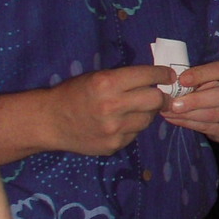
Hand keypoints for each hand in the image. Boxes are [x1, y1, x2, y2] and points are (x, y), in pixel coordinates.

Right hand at [40, 65, 172, 156]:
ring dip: (147, 113)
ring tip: (136, 109)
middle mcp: (113, 106)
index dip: (163, 74)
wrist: (49, 122)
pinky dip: (134, 127)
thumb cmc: (73, 94)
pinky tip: (122, 123)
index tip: (169, 75)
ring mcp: (114, 128)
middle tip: (161, 95)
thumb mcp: (96, 77)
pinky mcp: (114, 145)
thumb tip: (155, 78)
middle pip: (156, 99)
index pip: (148, 76)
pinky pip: (136, 133)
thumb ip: (124, 78)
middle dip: (161, 96)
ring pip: (148, 118)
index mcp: (107, 83)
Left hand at [163, 60, 218, 140]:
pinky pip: (210, 129)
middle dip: (196, 100)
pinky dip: (189, 124)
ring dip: (189, 115)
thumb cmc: (212, 81)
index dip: (202, 74)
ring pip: (216, 115)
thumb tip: (175, 81)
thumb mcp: (210, 72)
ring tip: (169, 112)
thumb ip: (199, 75)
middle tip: (174, 103)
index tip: (182, 79)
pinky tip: (174, 119)